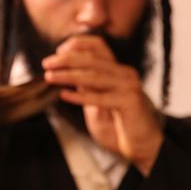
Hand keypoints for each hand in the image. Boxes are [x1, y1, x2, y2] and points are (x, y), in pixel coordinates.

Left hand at [42, 35, 162, 175]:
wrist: (144, 145)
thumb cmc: (119, 124)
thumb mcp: (97, 100)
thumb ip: (85, 85)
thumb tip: (62, 72)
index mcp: (117, 69)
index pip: (98, 45)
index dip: (77, 44)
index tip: (57, 52)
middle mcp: (124, 74)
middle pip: (92, 58)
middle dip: (66, 60)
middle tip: (47, 63)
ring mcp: (129, 86)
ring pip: (94, 75)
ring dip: (68, 75)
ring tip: (50, 77)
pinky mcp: (130, 102)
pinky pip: (101, 97)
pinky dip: (80, 96)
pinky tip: (64, 95)